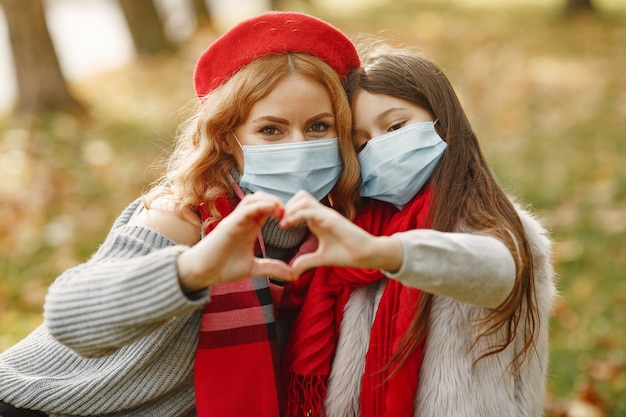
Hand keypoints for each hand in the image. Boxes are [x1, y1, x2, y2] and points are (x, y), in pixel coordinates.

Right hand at [177, 192, 295, 291]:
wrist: (202, 272)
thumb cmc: (223, 268)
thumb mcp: (254, 268)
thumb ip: (272, 268)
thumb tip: (293, 275)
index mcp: (250, 227)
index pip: (267, 209)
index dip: (281, 209)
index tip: (294, 219)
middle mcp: (243, 220)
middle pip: (261, 199)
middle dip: (277, 201)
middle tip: (290, 213)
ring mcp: (235, 220)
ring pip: (253, 199)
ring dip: (270, 200)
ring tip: (282, 210)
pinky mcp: (229, 224)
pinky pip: (246, 209)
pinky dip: (260, 206)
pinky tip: (273, 211)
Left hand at [280, 191, 402, 275]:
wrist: (367, 255)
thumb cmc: (347, 254)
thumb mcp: (321, 258)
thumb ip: (306, 261)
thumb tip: (292, 271)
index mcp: (318, 220)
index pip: (299, 204)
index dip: (286, 211)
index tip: (277, 225)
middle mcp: (322, 214)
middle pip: (300, 196)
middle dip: (286, 206)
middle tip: (278, 221)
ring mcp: (327, 214)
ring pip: (303, 198)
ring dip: (290, 209)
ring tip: (283, 224)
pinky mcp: (332, 219)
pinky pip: (311, 210)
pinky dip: (296, 214)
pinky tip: (288, 225)